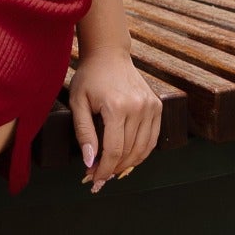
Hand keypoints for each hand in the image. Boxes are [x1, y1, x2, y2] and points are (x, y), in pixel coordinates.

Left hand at [69, 49, 162, 191]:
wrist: (109, 55)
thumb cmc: (89, 78)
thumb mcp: (77, 103)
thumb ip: (84, 133)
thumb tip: (90, 161)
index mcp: (116, 106)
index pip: (114, 149)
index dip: (104, 169)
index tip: (93, 179)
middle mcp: (138, 107)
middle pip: (128, 152)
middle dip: (113, 169)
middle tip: (98, 177)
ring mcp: (151, 106)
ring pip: (143, 149)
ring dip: (127, 165)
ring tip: (112, 170)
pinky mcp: (157, 106)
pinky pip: (153, 139)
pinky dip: (141, 153)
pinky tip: (127, 159)